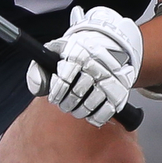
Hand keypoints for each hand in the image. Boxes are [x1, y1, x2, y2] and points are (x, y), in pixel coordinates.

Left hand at [25, 6, 142, 127]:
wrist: (109, 45)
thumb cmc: (77, 52)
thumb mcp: (56, 51)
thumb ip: (39, 68)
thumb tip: (40, 87)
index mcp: (79, 52)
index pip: (65, 77)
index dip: (57, 91)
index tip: (54, 98)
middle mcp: (97, 64)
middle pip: (78, 92)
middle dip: (67, 103)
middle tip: (64, 105)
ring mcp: (111, 78)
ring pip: (92, 102)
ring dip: (80, 111)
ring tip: (75, 109)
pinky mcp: (121, 91)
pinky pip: (109, 110)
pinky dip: (97, 117)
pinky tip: (90, 114)